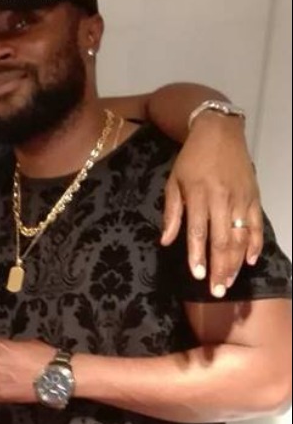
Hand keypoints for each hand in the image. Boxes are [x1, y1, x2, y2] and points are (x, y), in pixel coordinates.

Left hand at [0, 332, 53, 402]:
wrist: (57, 375)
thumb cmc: (45, 357)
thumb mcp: (26, 344)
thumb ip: (9, 347)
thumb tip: (5, 351)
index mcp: (0, 346)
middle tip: (16, 369)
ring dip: (0, 379)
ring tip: (18, 379)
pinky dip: (0, 393)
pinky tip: (13, 389)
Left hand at [162, 115, 262, 295]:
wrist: (219, 132)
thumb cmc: (191, 160)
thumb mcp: (173, 182)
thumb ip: (172, 213)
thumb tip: (166, 241)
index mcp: (199, 196)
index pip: (198, 232)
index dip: (198, 256)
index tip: (197, 276)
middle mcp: (222, 199)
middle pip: (222, 240)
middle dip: (220, 267)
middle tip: (217, 291)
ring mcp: (241, 198)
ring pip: (241, 236)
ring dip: (236, 262)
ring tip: (230, 282)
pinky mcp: (254, 196)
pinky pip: (256, 225)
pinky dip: (255, 244)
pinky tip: (250, 261)